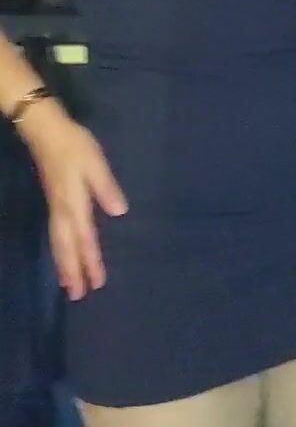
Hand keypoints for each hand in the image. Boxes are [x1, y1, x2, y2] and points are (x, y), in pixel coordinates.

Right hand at [19, 99, 127, 299]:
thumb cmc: (73, 145)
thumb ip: (106, 187)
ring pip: (58, 243)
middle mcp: (62, 211)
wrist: (45, 130)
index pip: (85, 238)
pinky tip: (63, 256)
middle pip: (66, 248)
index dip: (91, 261)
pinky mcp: (53, 203)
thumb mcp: (95, 163)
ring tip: (69, 285)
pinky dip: (59, 251)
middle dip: (72, 271)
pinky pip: (55, 235)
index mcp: (74, 203)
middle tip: (78, 296)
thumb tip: (119, 211)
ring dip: (64, 265)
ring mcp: (55, 208)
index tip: (97, 282)